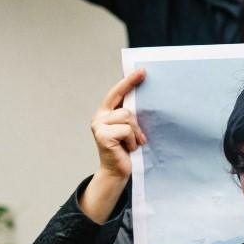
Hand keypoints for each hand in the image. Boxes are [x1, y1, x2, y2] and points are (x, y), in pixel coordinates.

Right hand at [79, 69, 146, 223]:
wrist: (118, 172)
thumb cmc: (126, 150)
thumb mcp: (130, 129)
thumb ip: (131, 115)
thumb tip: (144, 98)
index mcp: (105, 112)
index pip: (117, 92)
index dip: (129, 81)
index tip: (142, 71)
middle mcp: (99, 117)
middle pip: (127, 110)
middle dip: (136, 125)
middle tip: (136, 139)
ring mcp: (99, 126)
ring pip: (127, 118)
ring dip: (135, 134)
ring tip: (131, 145)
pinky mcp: (102, 136)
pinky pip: (126, 130)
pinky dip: (132, 140)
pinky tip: (128, 149)